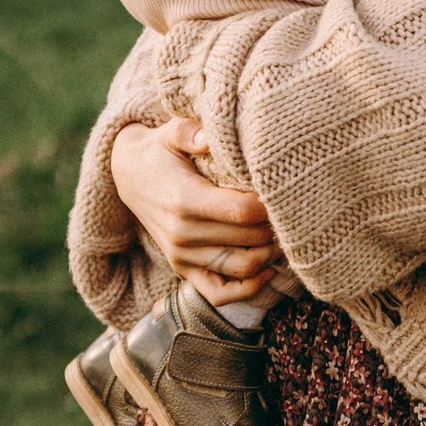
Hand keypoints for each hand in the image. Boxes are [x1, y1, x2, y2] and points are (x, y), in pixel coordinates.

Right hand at [110, 117, 280, 307]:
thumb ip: (190, 132)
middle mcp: (183, 234)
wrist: (129, 177)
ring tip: (286, 233)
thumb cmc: (160, 152)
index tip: (285, 190)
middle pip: (248, 239)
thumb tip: (209, 138)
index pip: (242, 212)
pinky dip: (248, 289)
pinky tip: (268, 268)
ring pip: (240, 268)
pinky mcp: (183, 270)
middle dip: (277, 226)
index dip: (270, 204)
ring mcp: (182, 256)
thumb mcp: (171, 133)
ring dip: (270, 255)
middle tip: (296, 210)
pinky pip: (219, 293)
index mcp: (185, 200)